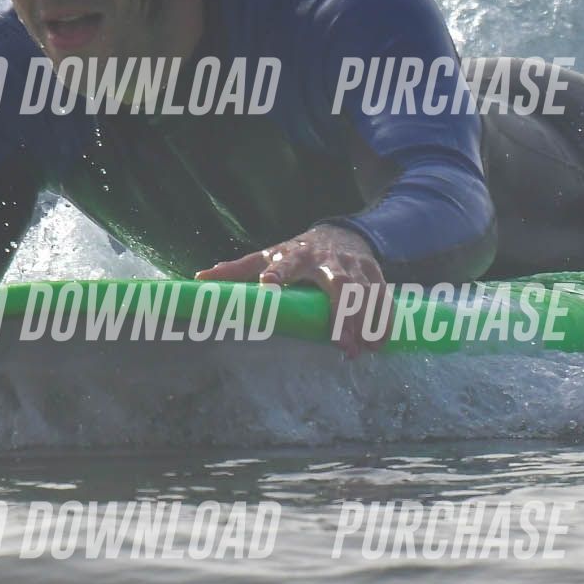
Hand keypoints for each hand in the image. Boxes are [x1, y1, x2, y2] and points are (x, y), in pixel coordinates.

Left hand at [196, 225, 394, 354]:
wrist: (343, 232)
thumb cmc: (299, 250)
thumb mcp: (270, 254)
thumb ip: (238, 270)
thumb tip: (199, 279)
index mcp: (297, 255)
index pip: (285, 262)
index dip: (276, 271)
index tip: (268, 283)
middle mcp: (328, 260)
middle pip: (339, 285)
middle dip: (341, 315)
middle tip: (341, 345)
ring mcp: (355, 266)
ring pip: (365, 293)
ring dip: (366, 323)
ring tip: (362, 351)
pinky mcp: (375, 273)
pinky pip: (383, 297)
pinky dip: (384, 320)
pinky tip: (379, 343)